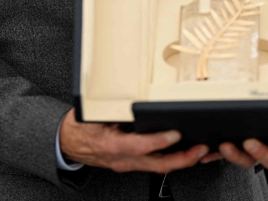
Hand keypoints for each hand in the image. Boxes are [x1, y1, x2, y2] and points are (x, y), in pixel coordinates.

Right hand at [58, 109, 207, 173]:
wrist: (67, 142)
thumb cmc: (79, 126)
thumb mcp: (94, 114)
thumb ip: (114, 111)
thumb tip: (135, 100)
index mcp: (110, 145)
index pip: (138, 146)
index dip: (158, 141)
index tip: (175, 134)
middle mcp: (121, 159)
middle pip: (156, 164)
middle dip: (182, 159)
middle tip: (201, 149)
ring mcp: (126, 164)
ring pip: (158, 167)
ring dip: (181, 161)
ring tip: (200, 150)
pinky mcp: (130, 163)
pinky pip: (153, 164)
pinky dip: (171, 160)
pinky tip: (183, 153)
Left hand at [200, 120, 267, 171]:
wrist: (258, 97)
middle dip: (262, 153)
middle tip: (249, 142)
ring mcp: (257, 151)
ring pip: (250, 162)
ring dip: (237, 156)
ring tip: (225, 145)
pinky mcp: (239, 150)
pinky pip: (229, 158)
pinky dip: (217, 156)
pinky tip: (208, 154)